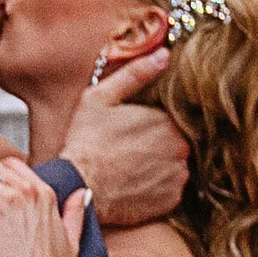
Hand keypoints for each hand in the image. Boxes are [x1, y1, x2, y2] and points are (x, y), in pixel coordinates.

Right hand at [56, 48, 187, 226]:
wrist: (78, 186)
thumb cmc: (85, 142)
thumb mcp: (100, 98)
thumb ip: (135, 75)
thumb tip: (163, 55)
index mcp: (166, 121)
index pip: (172, 120)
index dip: (151, 126)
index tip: (133, 133)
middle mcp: (180, 149)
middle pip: (176, 144)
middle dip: (158, 146)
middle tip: (130, 152)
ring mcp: (177, 176)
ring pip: (175, 167)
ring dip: (160, 168)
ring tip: (131, 169)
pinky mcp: (170, 201)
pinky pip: (170, 192)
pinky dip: (156, 190)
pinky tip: (134, 185)